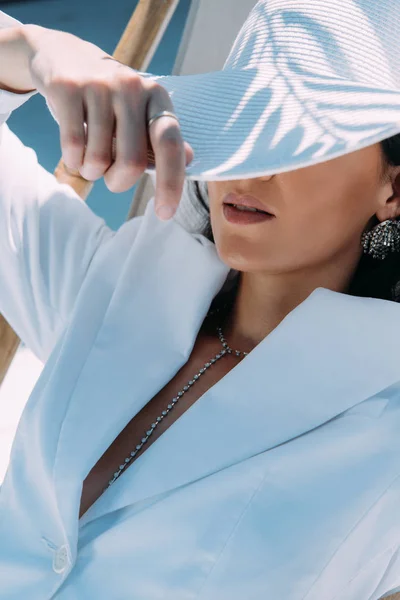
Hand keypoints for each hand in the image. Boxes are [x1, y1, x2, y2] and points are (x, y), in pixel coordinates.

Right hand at [24, 25, 193, 219]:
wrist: (64, 55)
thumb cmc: (110, 98)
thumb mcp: (140, 112)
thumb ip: (161, 138)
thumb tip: (190, 159)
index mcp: (157, 98)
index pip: (169, 145)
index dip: (170, 183)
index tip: (165, 214)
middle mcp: (132, 88)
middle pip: (131, 161)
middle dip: (119, 183)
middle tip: (111, 179)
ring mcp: (99, 86)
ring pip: (98, 159)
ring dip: (92, 172)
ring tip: (89, 159)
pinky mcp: (68, 89)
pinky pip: (73, 147)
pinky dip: (73, 161)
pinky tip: (74, 152)